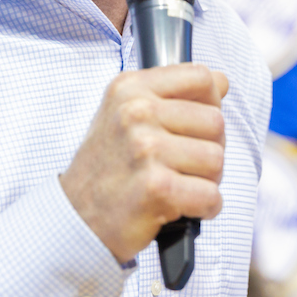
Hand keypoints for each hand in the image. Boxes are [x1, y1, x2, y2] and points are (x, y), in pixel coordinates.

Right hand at [59, 64, 227, 262]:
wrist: (75, 219)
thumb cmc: (108, 168)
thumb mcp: (126, 115)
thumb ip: (173, 94)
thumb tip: (221, 81)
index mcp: (131, 89)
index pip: (201, 77)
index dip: (211, 103)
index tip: (195, 124)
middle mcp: (136, 113)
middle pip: (216, 122)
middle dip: (209, 149)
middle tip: (182, 166)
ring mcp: (146, 149)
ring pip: (217, 160)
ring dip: (207, 181)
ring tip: (179, 185)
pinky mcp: (156, 187)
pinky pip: (211, 195)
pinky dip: (205, 208)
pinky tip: (181, 207)